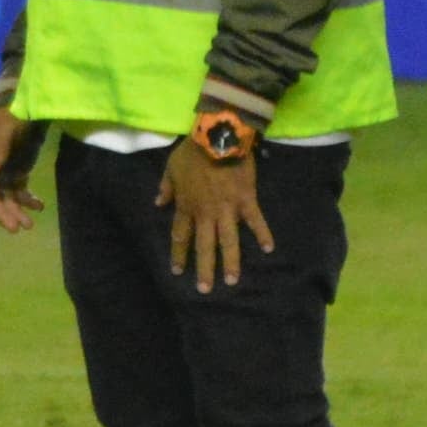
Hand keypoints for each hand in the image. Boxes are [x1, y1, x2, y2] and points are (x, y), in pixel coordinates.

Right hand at [0, 105, 45, 230]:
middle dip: (2, 213)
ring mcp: (3, 172)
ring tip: (29, 225)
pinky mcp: (17, 172)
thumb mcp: (5, 128)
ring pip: (6, 197)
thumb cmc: (11, 115)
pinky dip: (29, 201)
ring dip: (16, 211)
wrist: (27, 108)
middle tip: (15, 229)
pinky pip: (20, 191)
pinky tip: (40, 207)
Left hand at [160, 134, 273, 291]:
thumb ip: (166, 188)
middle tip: (204, 290)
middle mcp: (206, 214)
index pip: (180, 236)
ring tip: (232, 282)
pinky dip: (262, 234)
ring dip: (231, 263)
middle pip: (204, 246)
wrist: (217, 137)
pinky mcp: (246, 201)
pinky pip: (255, 221)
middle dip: (204, 269)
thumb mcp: (171, 168)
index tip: (177, 271)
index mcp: (187, 206)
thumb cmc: (192, 152)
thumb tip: (158, 203)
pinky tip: (268, 249)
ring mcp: (227, 209)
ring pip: (228, 242)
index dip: (179, 254)